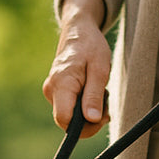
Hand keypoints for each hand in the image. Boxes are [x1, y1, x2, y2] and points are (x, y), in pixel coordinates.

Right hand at [43, 0, 112, 136]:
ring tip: (100, 91)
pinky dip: (84, 105)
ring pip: (70, 116)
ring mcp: (51, 92)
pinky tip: (92, 91)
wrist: (78, 31)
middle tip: (106, 104)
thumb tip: (92, 120)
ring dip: (88, 111)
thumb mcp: (100, 69)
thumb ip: (94, 96)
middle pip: (68, 122)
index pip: (65, 120)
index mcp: (61, 84)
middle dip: (90, 120)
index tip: (102, 117)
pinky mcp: (55, 93)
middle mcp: (51, 90)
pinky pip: (70, 108)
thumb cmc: (90, 46)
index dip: (84, 127)